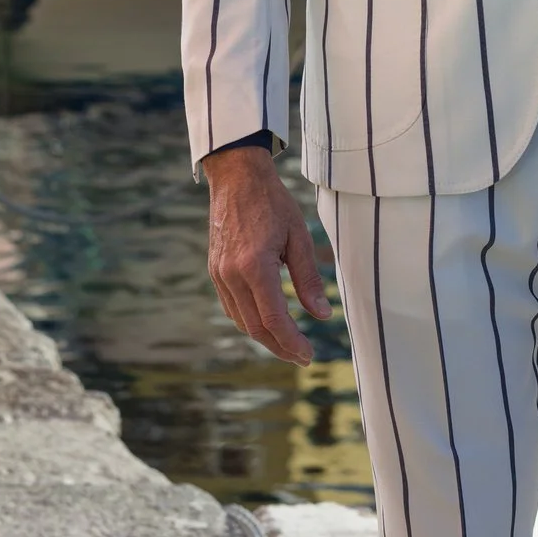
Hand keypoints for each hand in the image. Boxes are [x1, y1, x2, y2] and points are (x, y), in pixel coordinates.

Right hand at [204, 145, 332, 364]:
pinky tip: (267, 323)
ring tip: (289, 344)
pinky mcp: (215, 271)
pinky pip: (231, 307)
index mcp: (255, 266)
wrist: (237, 178)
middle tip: (303, 357)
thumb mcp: (299, 236)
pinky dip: (249, 321)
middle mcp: (232, 274)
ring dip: (265, 337)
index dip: (292, 342)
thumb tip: (322, 315)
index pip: (273, 318)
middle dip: (280, 347)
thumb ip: (309, 278)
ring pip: (241, 320)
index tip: (308, 355)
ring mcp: (219, 274)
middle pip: (255, 327)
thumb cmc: (272, 202)